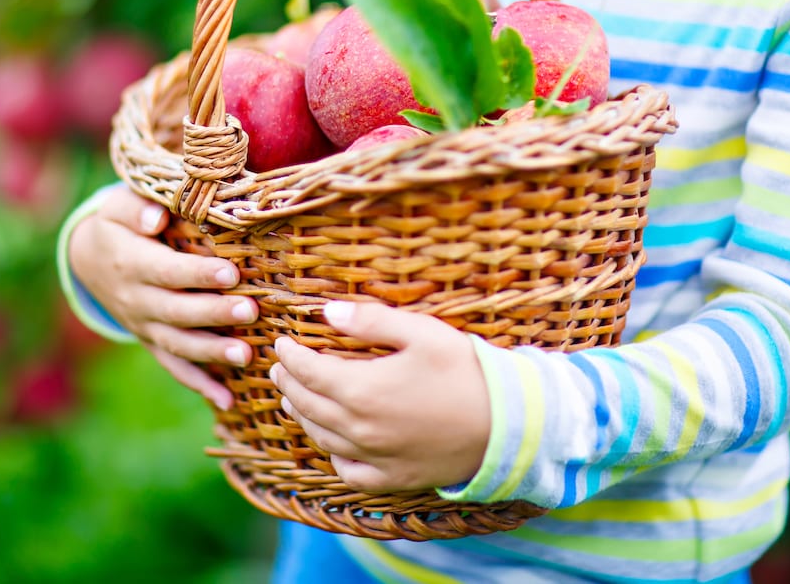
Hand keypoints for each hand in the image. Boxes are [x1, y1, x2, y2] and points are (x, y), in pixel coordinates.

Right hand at [68, 185, 254, 409]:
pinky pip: (174, 366)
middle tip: (250, 311)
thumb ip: (136, 208)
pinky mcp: (152, 342)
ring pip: (178, 344)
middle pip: (176, 311)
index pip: (166, 272)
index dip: (197, 275)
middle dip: (214, 314)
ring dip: (212, 353)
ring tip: (246, 355)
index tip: (231, 274)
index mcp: (130, 264)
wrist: (90, 260)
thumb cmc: (119, 225)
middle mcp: (136, 300)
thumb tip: (157, 218)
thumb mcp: (118, 207)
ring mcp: (144, 326)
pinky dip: (199, 384)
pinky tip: (227, 401)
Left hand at [270, 301, 490, 493]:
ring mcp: (375, 458)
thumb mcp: (421, 333)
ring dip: (302, 415)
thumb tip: (326, 311)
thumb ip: (370, 320)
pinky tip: (333, 444)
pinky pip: (348, 471)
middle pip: (307, 404)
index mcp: (361, 390)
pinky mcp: (393, 478)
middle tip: (280, 367)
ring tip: (295, 398)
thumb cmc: (467, 372)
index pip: (307, 371)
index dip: (289, 354)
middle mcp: (359, 429)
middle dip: (289, 382)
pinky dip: (332, 455)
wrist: (508, 427)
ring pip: (321, 438)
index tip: (281, 340)